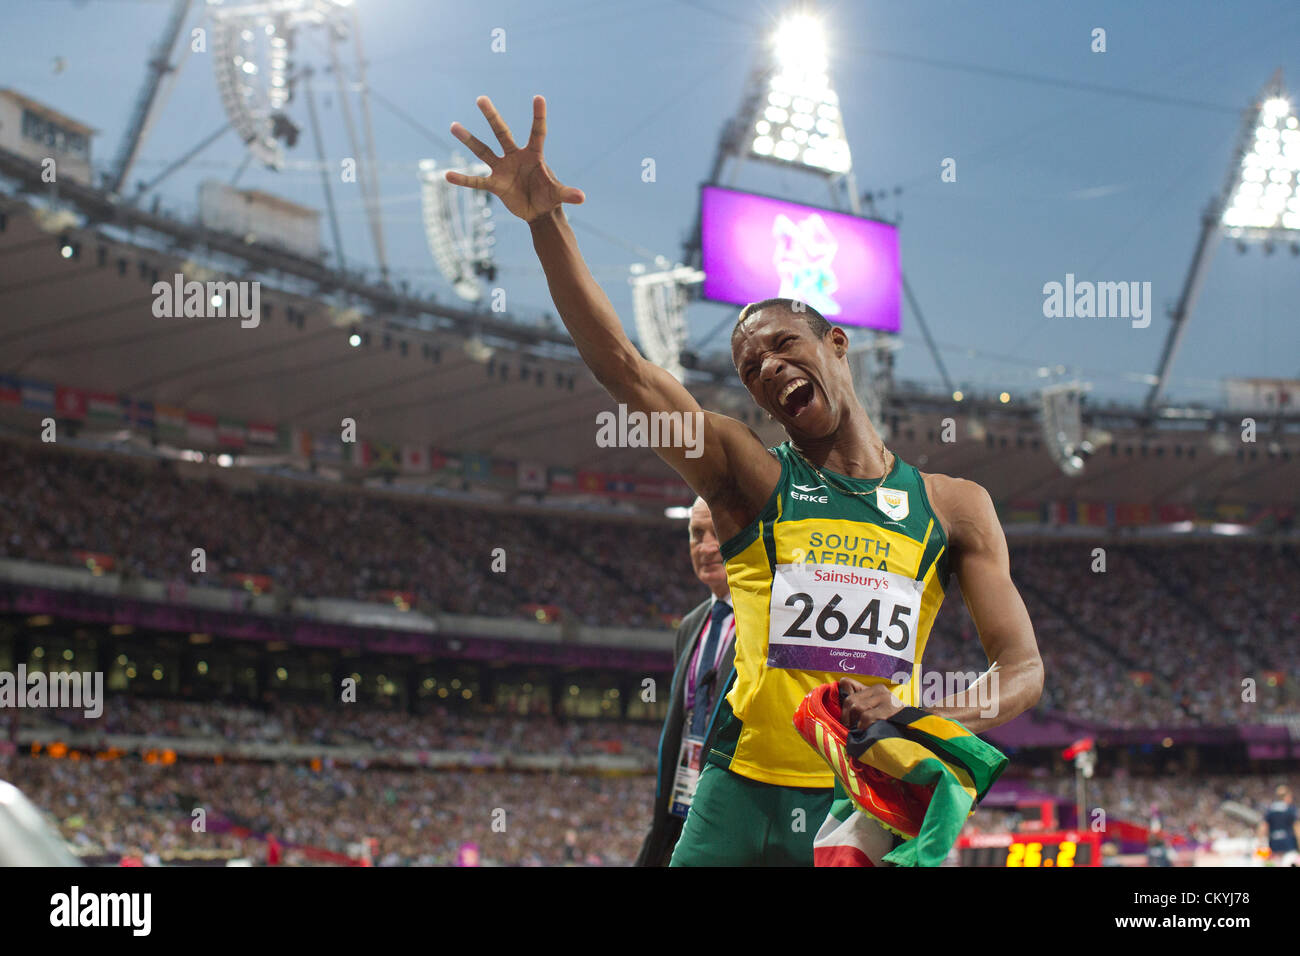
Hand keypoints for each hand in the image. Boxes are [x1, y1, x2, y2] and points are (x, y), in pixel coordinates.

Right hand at [446, 95, 585, 222]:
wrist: (539, 211)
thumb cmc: (550, 197)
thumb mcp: (558, 195)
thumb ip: (568, 194)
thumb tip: (582, 198)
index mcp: (534, 155)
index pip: (537, 132)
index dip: (538, 116)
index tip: (538, 97)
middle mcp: (515, 156)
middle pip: (502, 132)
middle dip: (492, 117)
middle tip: (481, 98)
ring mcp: (503, 169)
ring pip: (483, 151)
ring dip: (469, 139)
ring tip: (453, 126)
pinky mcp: (495, 184)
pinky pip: (476, 182)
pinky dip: (463, 180)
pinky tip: (447, 176)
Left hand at [838, 678, 903, 730]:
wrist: (916, 729)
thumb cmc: (893, 722)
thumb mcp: (878, 710)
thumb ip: (862, 706)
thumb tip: (842, 712)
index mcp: (875, 689)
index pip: (846, 683)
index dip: (842, 699)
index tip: (846, 716)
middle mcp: (880, 690)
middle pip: (849, 700)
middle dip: (847, 717)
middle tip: (851, 728)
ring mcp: (885, 699)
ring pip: (856, 708)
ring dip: (856, 723)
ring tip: (862, 731)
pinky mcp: (889, 709)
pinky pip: (866, 717)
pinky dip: (864, 727)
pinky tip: (869, 732)